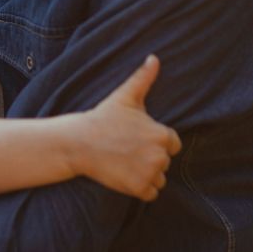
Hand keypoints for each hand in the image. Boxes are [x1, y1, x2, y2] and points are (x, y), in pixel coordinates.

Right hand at [75, 55, 181, 200]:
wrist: (79, 142)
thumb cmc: (104, 117)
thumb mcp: (125, 96)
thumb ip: (144, 77)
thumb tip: (154, 57)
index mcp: (161, 134)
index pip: (173, 143)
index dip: (156, 140)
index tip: (137, 137)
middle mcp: (159, 156)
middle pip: (164, 160)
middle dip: (150, 156)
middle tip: (127, 148)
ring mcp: (149, 174)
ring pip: (160, 178)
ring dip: (148, 173)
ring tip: (126, 161)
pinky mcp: (138, 189)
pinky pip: (152, 193)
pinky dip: (142, 188)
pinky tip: (126, 174)